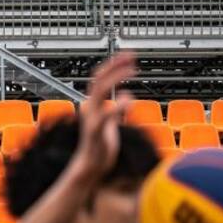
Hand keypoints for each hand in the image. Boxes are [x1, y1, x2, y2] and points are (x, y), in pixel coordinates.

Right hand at [72, 52, 136, 181]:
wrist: (90, 167)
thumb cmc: (99, 146)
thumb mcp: (109, 122)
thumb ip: (116, 108)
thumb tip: (127, 95)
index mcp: (92, 105)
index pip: (99, 79)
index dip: (112, 65)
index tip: (128, 56)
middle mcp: (90, 108)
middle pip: (98, 80)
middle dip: (114, 66)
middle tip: (131, 56)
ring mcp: (92, 119)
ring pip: (99, 91)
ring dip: (115, 77)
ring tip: (132, 69)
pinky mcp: (96, 131)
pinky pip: (106, 114)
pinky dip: (118, 104)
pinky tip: (130, 99)